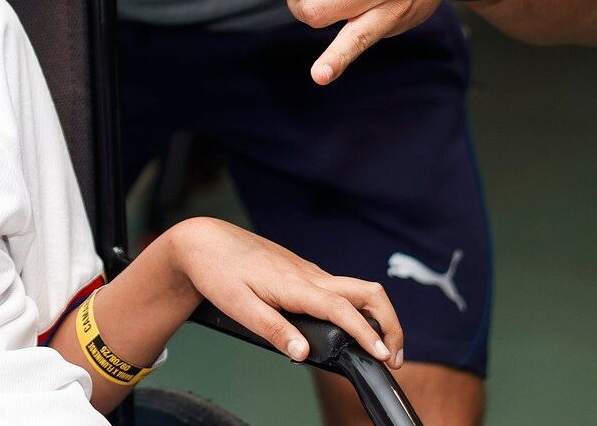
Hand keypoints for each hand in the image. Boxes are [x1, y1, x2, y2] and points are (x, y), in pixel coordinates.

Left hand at [158, 217, 402, 366]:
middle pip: (366, 292)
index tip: (383, 356)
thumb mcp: (239, 307)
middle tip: (393, 355)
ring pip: (356, 289)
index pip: (343, 309)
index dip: (367, 333)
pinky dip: (358, 308)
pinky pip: (340, 288)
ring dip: (376, 316)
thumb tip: (304, 352)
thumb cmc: (218, 272)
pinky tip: (351, 327)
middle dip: (390, 322)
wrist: (204, 240)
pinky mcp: (302, 272)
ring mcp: (308, 271)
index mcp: (295, 285)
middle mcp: (309, 275)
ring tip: (378, 347)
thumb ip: (274, 330)